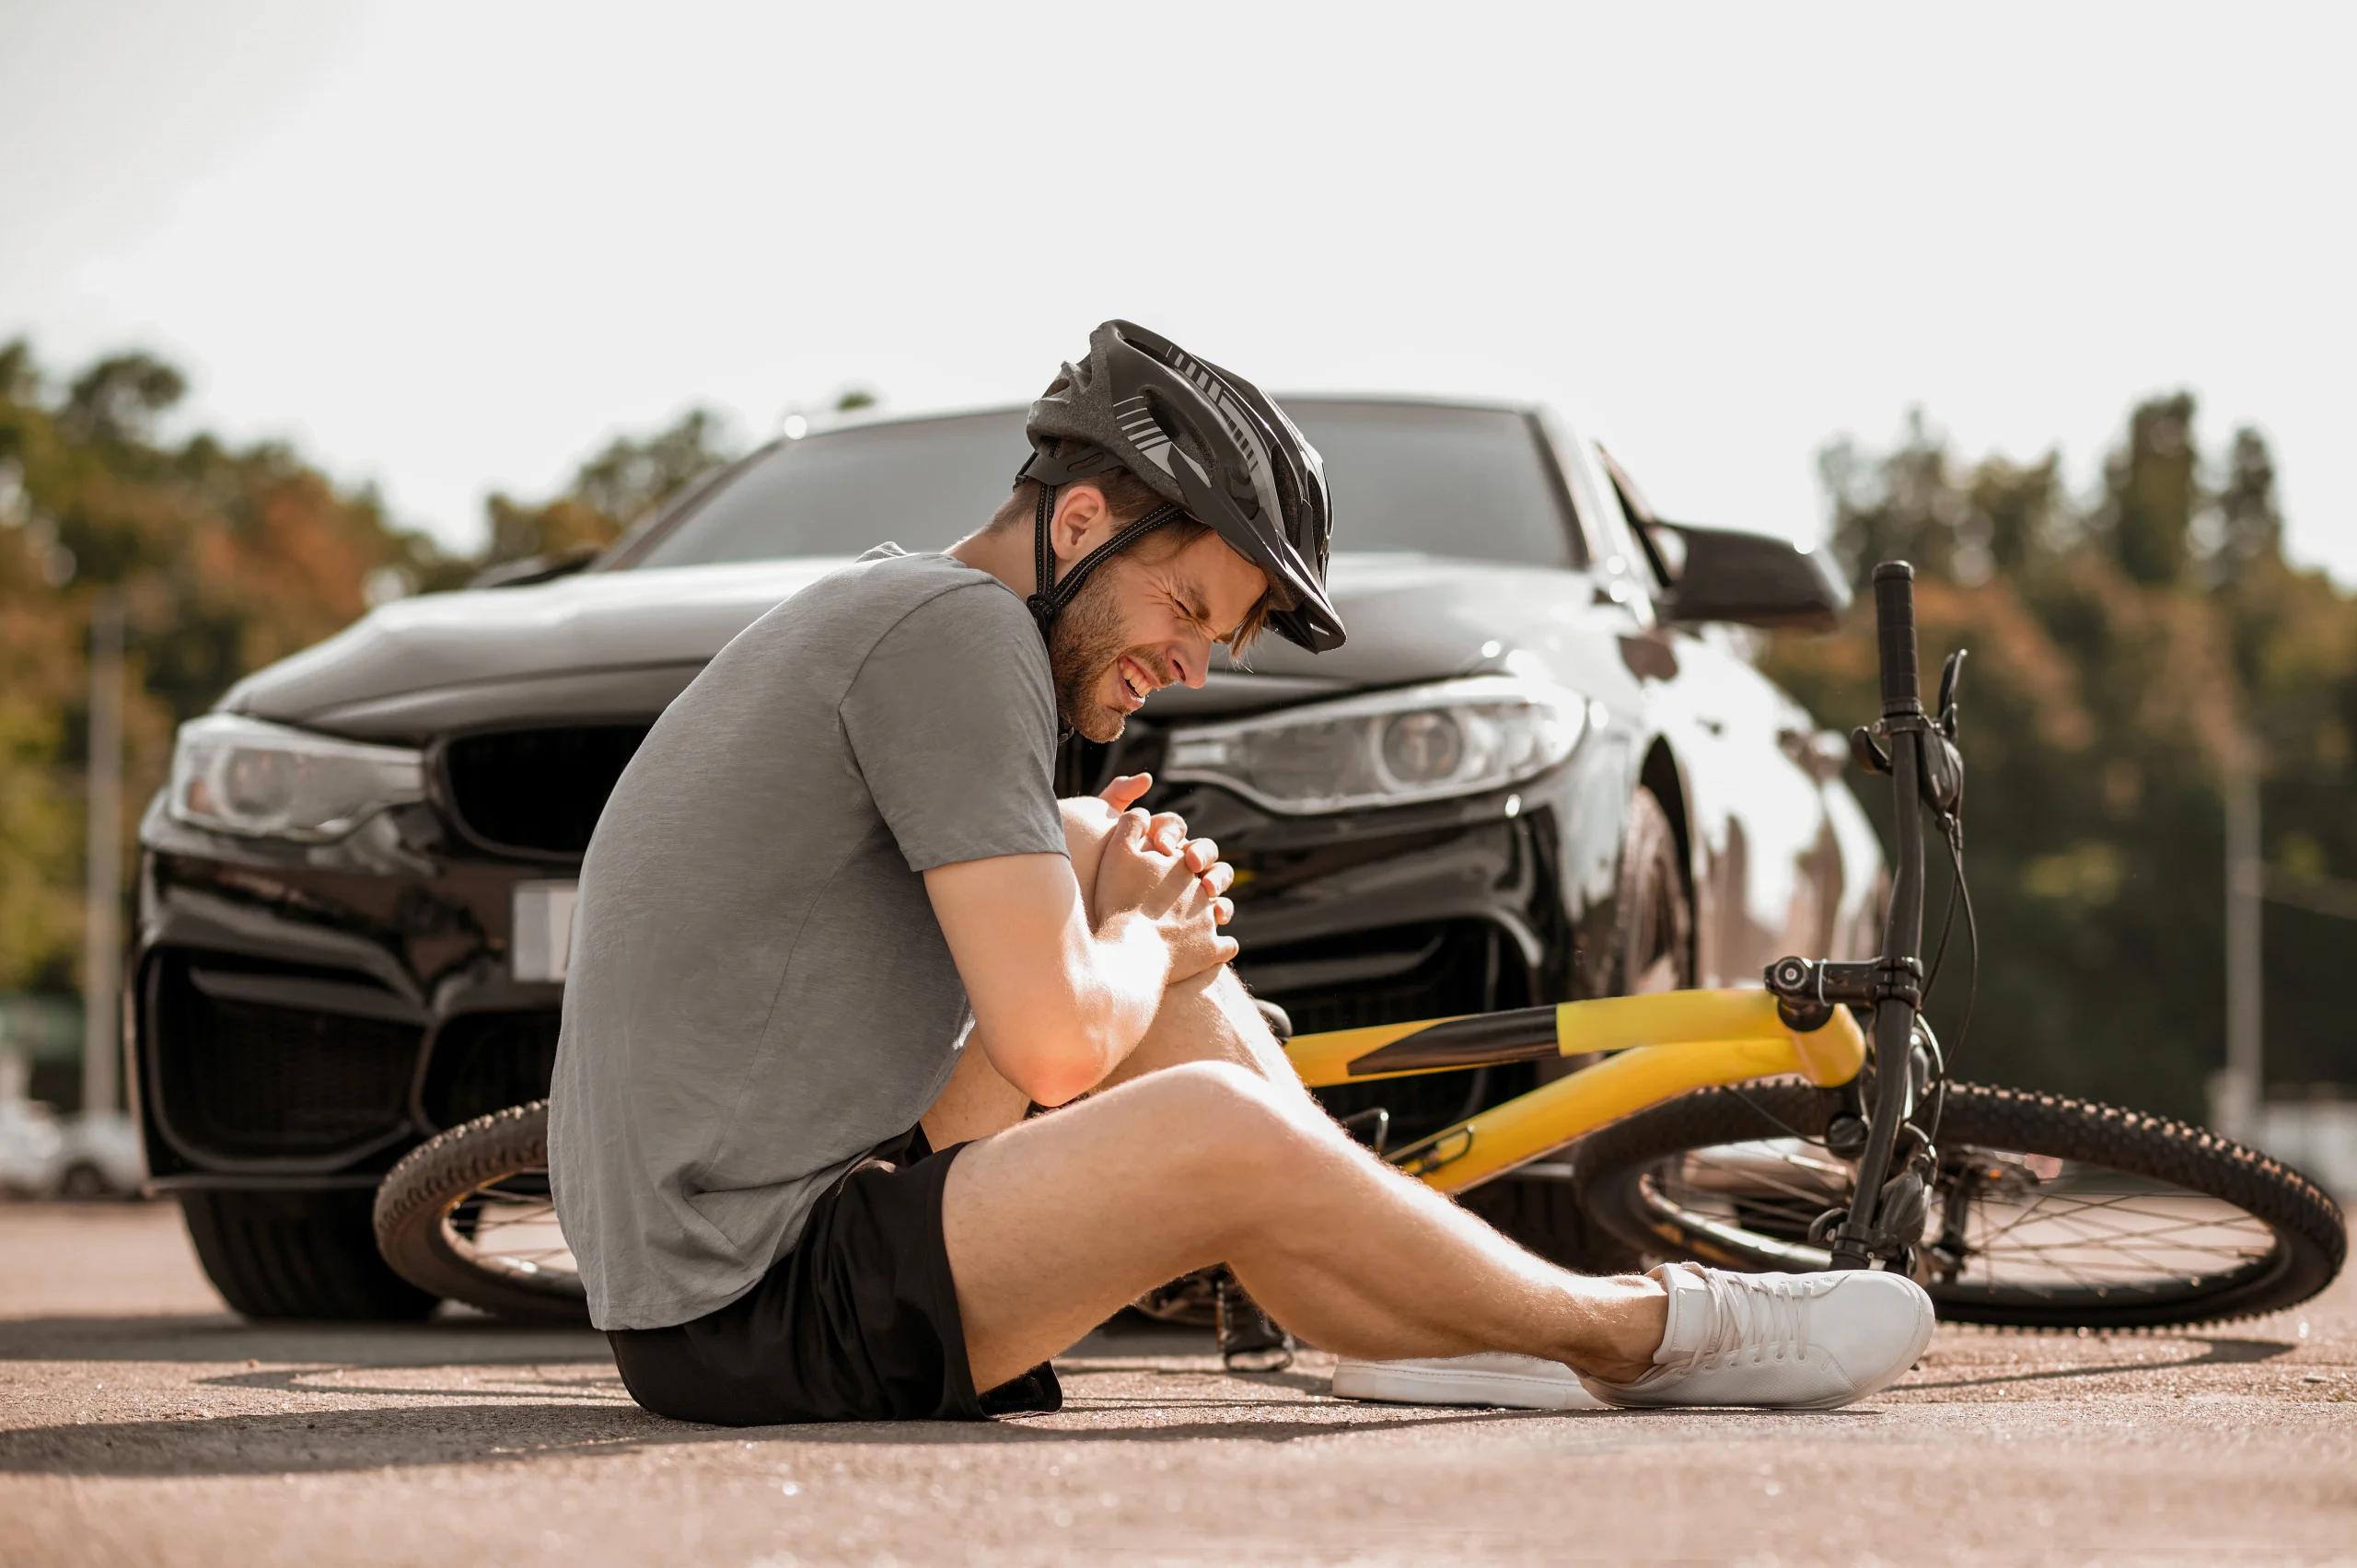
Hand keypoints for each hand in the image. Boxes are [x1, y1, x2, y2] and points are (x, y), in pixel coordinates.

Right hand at [1092, 807, 1236, 981]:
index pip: (1194, 850)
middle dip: (1210, 878)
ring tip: (1206, 917)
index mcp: (1183, 863)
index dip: (1183, 855)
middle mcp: (1203, 890)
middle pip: (1216, 876)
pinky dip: (1220, 947)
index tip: (1167, 863)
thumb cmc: (1120, 900)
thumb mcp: (1118, 852)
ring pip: (1222, 909)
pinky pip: (1227, 947)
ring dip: (1217, 911)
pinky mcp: (1211, 951)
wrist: (1131, 950)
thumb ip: (1132, 824)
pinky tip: (1210, 948)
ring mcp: (1209, 921)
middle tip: (1194, 889)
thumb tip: (1144, 813)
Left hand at [1096, 772, 1232, 916]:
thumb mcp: (1099, 831)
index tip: (1161, 846)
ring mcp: (1187, 892)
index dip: (1172, 833)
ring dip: (1219, 879)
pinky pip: (1216, 912)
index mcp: (1156, 842)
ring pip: (1217, 877)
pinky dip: (1223, 910)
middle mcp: (1175, 864)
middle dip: (1203, 853)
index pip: (1175, 827)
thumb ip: (1119, 796)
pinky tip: (1217, 916)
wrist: (1083, 918)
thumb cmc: (1088, 873)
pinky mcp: (1193, 919)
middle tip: (1191, 864)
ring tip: (1209, 889)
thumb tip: (1147, 778)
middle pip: (1204, 850)